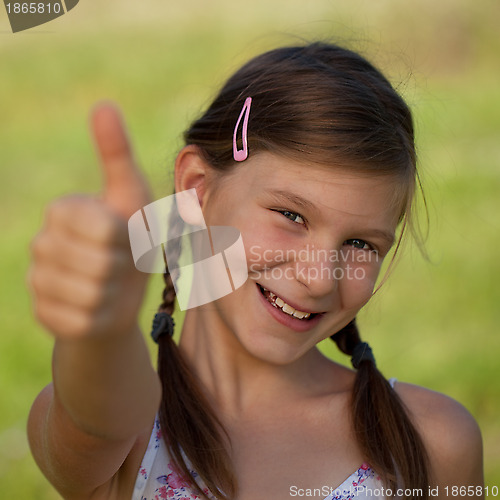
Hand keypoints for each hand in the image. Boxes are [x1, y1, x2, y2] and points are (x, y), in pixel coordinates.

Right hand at [29, 103, 151, 338]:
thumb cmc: (128, 241)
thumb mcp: (131, 197)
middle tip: (119, 264)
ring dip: (115, 292)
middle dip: (123, 267)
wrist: (118, 293)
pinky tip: (96, 307)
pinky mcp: (44, 314)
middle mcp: (41, 243)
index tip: (124, 237)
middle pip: (101, 263)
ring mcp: (38, 281)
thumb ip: (116, 154)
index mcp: (62, 209)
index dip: (128, 238)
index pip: (106, 228)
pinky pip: (84, 320)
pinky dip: (103, 316)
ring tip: (109, 284)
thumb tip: (104, 104)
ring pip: (93, 294)